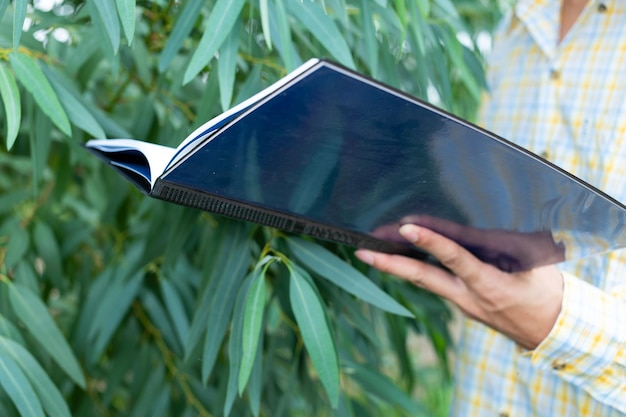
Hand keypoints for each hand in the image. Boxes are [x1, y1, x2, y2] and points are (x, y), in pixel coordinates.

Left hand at [356, 224, 563, 349]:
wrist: (551, 332)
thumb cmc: (546, 294)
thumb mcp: (536, 266)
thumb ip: (507, 246)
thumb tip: (480, 226)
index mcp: (489, 285)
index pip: (455, 259)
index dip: (431, 242)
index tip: (408, 227)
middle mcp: (468, 297)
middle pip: (423, 278)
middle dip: (390, 264)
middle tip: (362, 251)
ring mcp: (462, 303)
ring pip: (424, 282)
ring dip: (396, 266)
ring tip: (370, 251)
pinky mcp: (461, 303)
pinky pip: (435, 284)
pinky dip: (416, 270)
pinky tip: (400, 258)